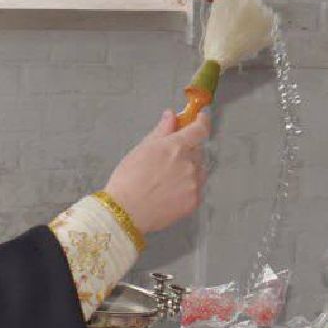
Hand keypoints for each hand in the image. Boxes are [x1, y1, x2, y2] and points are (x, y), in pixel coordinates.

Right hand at [104, 108, 210, 235]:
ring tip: (166, 179)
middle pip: (198, 150)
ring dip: (189, 169)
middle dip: (188, 150)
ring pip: (199, 170)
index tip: (201, 118)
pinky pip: (197, 188)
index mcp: (176, 147)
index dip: (202, 121)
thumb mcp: (142, 149)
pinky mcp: (194, 201)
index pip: (200, 129)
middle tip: (169, 159)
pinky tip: (170, 192)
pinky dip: (188, 187)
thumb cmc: (128, 179)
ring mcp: (194, 183)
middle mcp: (190, 164)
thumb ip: (161, 130)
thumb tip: (171, 116)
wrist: (125, 212)